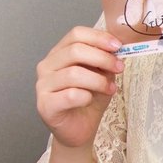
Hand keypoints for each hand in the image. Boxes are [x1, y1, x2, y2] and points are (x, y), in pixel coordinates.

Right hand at [36, 26, 123, 149]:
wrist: (80, 129)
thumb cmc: (89, 98)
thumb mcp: (102, 73)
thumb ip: (105, 58)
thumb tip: (117, 46)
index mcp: (60, 52)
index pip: (76, 34)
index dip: (99, 37)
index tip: (118, 46)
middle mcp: (47, 65)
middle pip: (75, 50)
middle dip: (102, 58)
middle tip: (119, 67)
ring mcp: (43, 85)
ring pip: (74, 73)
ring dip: (98, 80)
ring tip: (110, 88)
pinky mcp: (44, 105)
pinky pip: (70, 95)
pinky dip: (86, 96)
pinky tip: (90, 100)